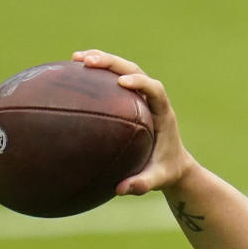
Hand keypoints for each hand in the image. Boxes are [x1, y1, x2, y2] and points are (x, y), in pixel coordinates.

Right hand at [72, 49, 196, 195]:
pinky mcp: (131, 99)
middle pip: (136, 70)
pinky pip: (114, 80)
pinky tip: (72, 71)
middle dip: (113, 63)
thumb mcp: (158, 180)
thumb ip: (142, 184)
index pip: (155, 90)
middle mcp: (153, 100)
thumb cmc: (166, 171)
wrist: (175, 165)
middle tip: (87, 62)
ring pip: (124, 69)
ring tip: (76, 58)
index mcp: (163, 114)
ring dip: (103, 60)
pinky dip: (97, 73)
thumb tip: (120, 190)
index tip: (121, 82)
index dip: (140, 82)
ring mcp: (142, 97)